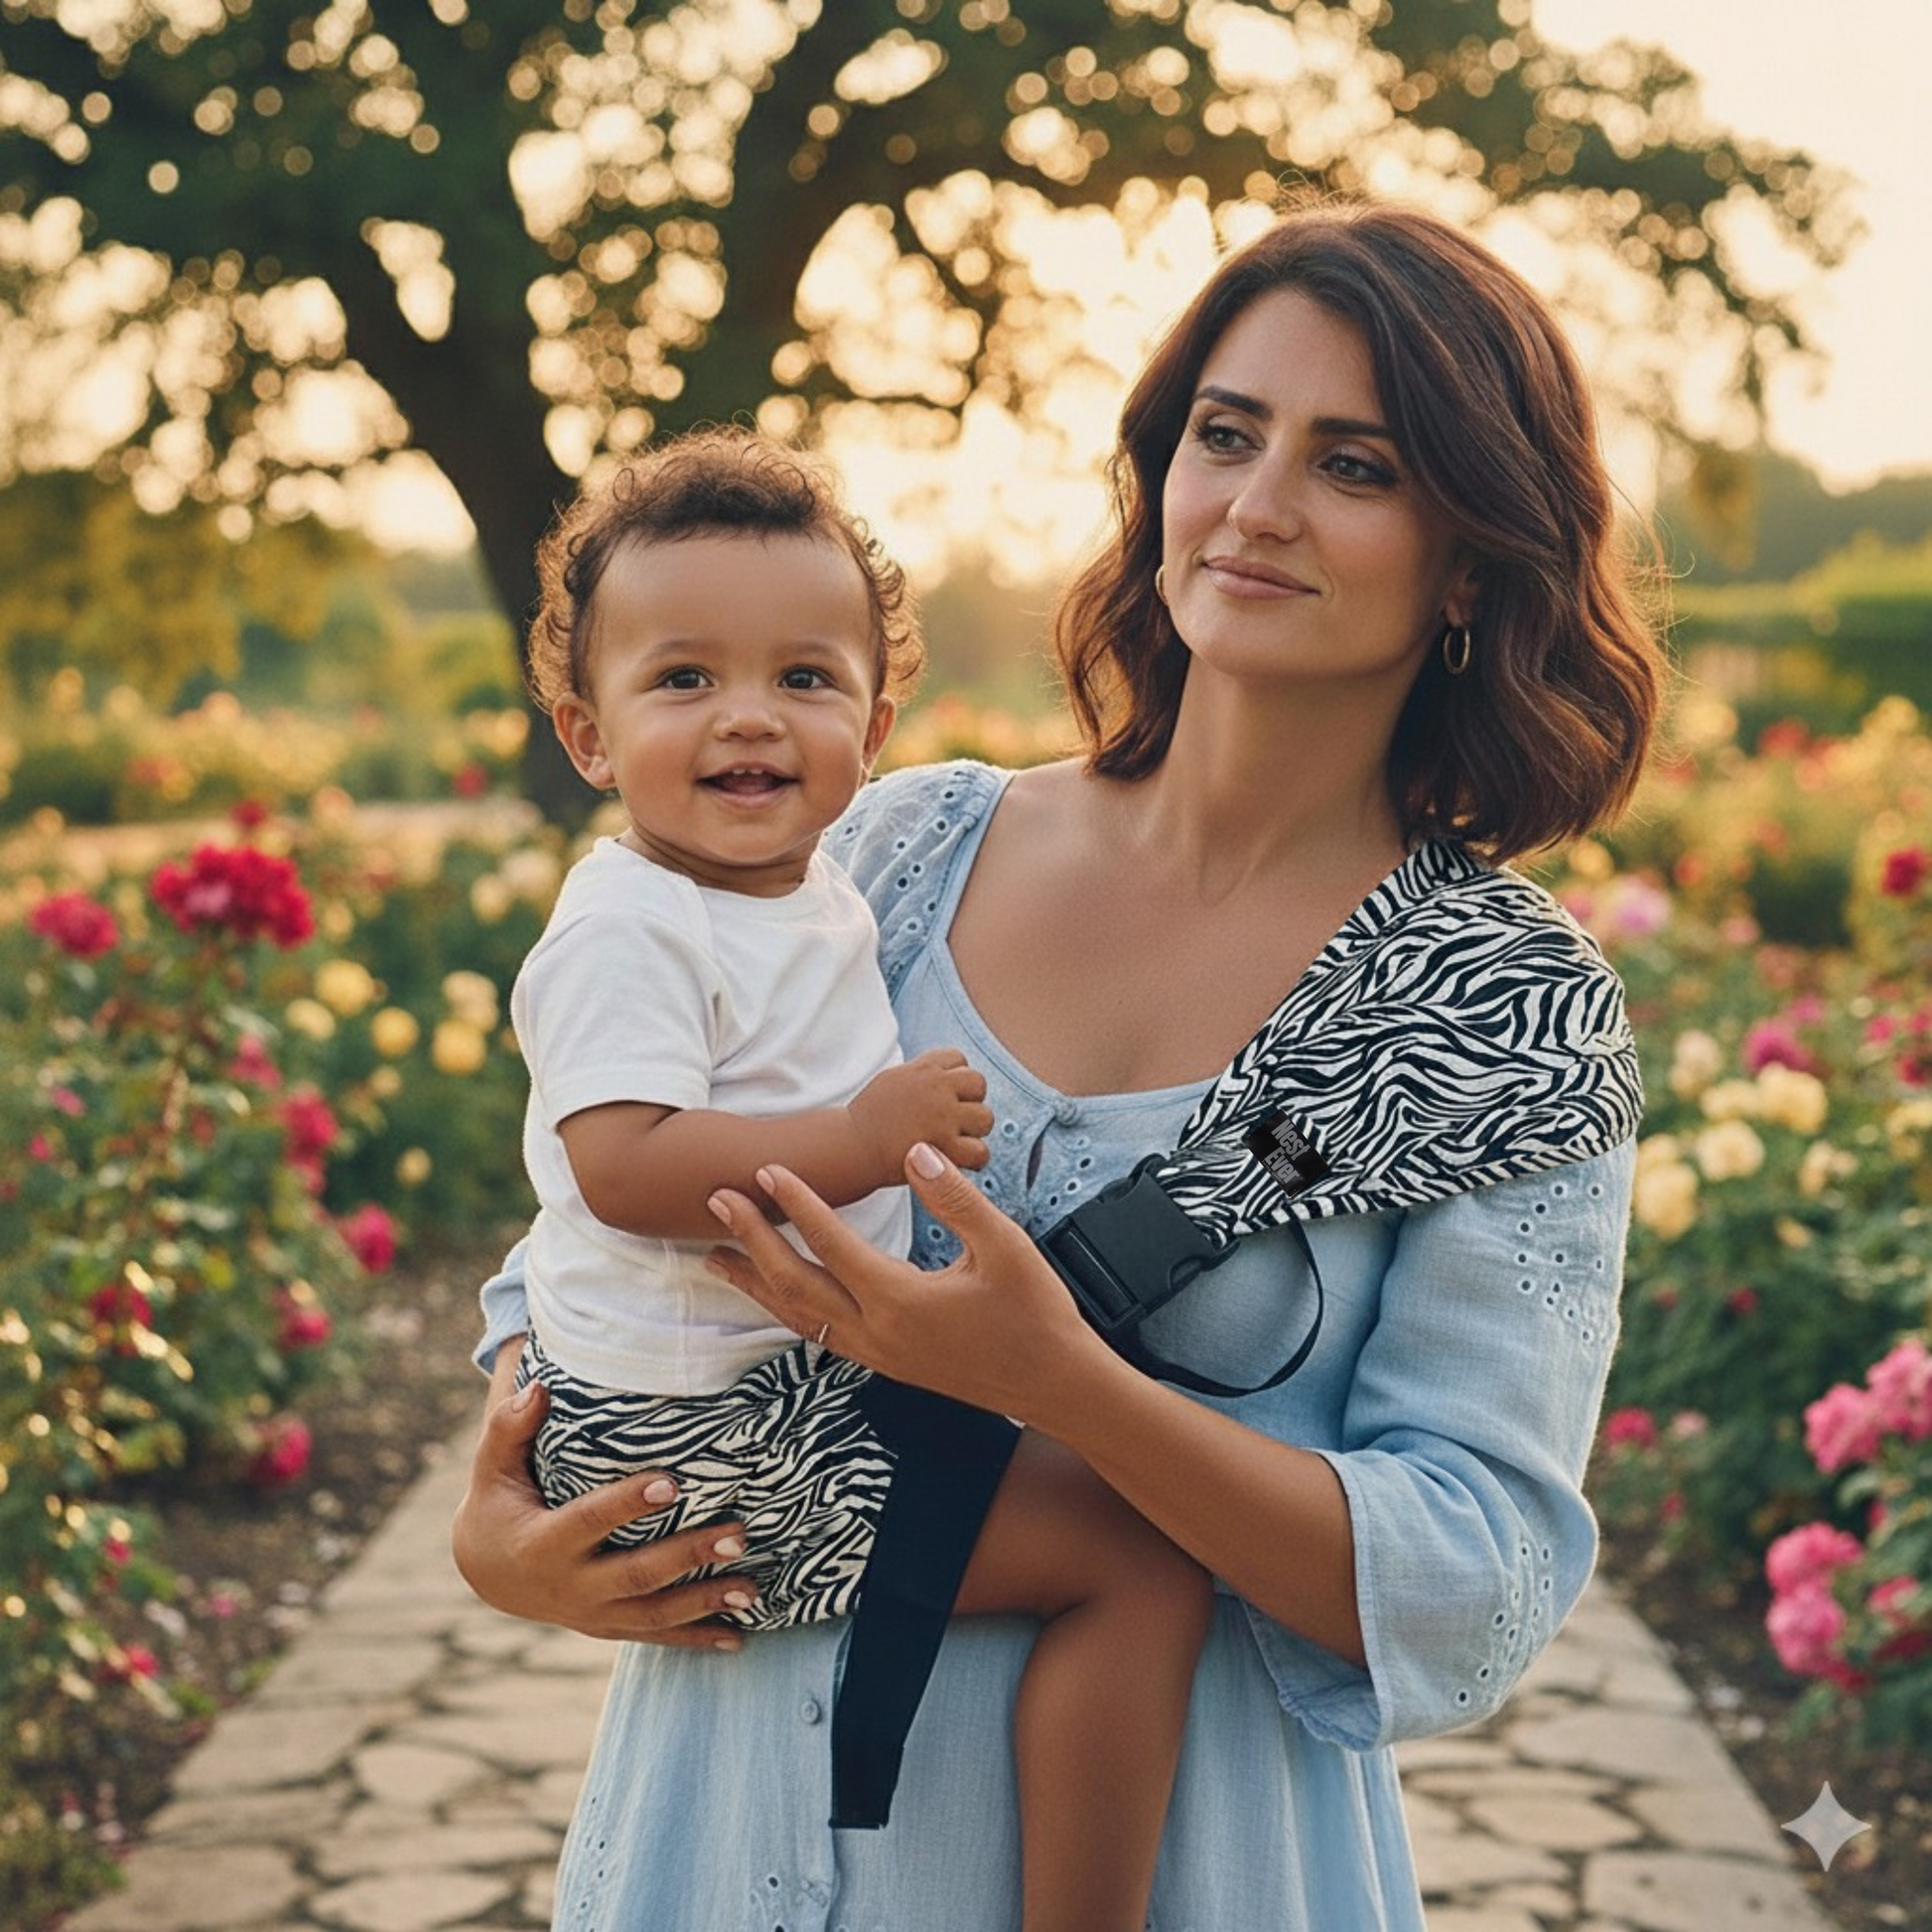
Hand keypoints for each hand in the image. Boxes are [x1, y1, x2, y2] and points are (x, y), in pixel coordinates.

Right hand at [450, 1361, 758, 1648]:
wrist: (488, 1571)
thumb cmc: (499, 1502)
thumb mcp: (492, 1467)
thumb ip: (508, 1428)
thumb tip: (538, 1388)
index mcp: (542, 1544)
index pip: (592, 1521)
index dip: (630, 1503)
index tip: (675, 1483)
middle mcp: (570, 1587)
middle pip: (637, 1574)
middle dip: (690, 1556)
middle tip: (740, 1535)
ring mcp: (592, 1614)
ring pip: (654, 1614)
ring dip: (706, 1602)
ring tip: (753, 1589)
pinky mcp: (608, 1627)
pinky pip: (655, 1636)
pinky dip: (696, 1639)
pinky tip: (739, 1638)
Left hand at [703, 1143, 1108, 1424]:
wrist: (1055, 1385)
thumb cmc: (1036, 1313)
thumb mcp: (1004, 1246)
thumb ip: (954, 1198)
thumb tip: (913, 1153)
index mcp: (902, 1301)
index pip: (833, 1244)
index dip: (797, 1203)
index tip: (768, 1170)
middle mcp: (879, 1334)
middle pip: (796, 1284)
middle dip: (752, 1241)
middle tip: (718, 1202)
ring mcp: (879, 1356)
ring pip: (799, 1317)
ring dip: (757, 1283)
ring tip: (716, 1256)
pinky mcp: (887, 1365)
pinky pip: (821, 1334)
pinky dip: (788, 1309)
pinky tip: (776, 1295)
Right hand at [847, 1048, 992, 1182]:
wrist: (850, 1147)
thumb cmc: (869, 1118)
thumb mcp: (893, 1080)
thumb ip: (922, 1074)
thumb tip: (945, 1072)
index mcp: (922, 1068)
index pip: (959, 1059)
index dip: (954, 1079)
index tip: (942, 1097)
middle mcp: (935, 1087)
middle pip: (978, 1084)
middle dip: (970, 1101)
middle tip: (953, 1121)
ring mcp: (941, 1116)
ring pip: (984, 1118)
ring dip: (974, 1131)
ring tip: (956, 1141)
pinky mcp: (942, 1147)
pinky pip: (980, 1151)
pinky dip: (974, 1159)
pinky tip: (959, 1160)